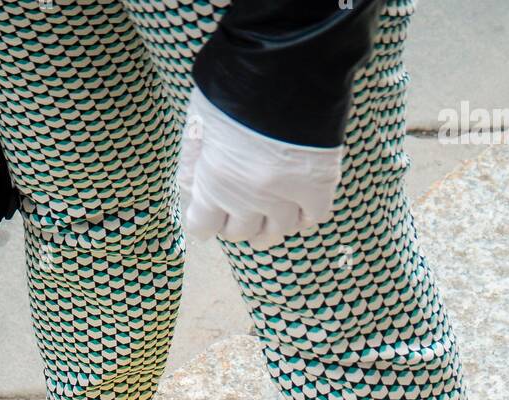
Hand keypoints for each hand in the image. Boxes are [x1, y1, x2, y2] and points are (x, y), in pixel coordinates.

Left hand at [178, 87, 342, 250]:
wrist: (286, 58)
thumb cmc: (234, 84)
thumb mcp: (197, 121)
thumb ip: (190, 163)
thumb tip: (190, 196)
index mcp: (214, 182)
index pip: (202, 227)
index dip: (204, 218)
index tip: (208, 210)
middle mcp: (248, 197)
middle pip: (240, 232)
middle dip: (236, 220)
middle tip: (240, 201)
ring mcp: (286, 196)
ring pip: (277, 231)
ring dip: (271, 222)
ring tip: (269, 206)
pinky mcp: (319, 186)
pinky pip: (313, 218)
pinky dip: (306, 213)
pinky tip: (299, 200)